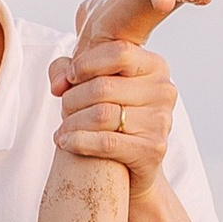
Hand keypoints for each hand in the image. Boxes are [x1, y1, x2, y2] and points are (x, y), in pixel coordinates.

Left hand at [49, 38, 178, 195]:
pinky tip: (65, 143)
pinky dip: (78, 142)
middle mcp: (163, 90)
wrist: (132, 169)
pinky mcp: (153, 150)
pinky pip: (106, 142)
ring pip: (101, 114)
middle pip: (103, 86)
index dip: (86, 63)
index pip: (119, 51)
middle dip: (72, 99)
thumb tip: (59, 81)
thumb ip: (70, 70)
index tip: (69, 78)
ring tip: (62, 130)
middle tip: (63, 111)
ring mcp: (160, 121)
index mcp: (155, 67)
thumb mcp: (94, 85)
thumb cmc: (112, 119)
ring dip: (72, 123)